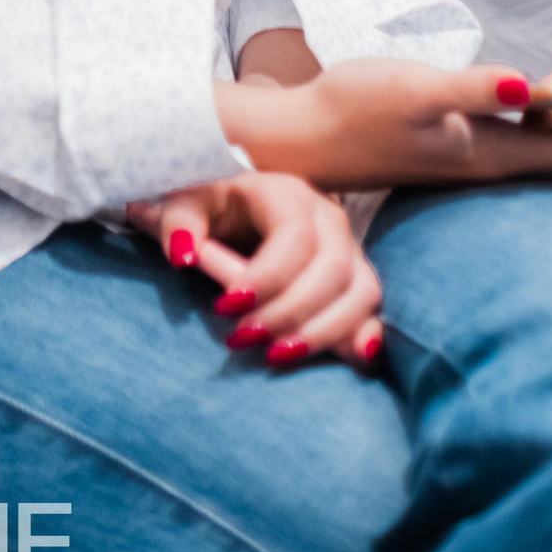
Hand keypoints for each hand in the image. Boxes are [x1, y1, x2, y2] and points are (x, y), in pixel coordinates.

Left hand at [125, 172, 382, 369]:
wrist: (237, 204)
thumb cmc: (212, 204)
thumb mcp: (188, 200)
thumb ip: (179, 220)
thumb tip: (182, 255)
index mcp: (287, 192)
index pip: (294, 237)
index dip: (265, 278)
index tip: (224, 306)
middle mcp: (327, 216)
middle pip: (332, 268)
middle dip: (289, 312)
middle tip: (243, 339)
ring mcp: (348, 246)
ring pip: (360, 291)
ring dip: (323, 331)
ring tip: (276, 356)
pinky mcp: (355, 277)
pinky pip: (372, 309)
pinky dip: (366, 335)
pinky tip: (351, 358)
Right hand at [219, 56, 551, 190]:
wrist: (302, 139)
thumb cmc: (354, 109)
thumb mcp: (412, 89)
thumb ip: (472, 88)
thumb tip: (529, 84)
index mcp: (497, 156)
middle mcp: (496, 163)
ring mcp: (479, 155)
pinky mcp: (459, 143)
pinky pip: (528, 128)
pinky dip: (549, 101)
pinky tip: (541, 77)